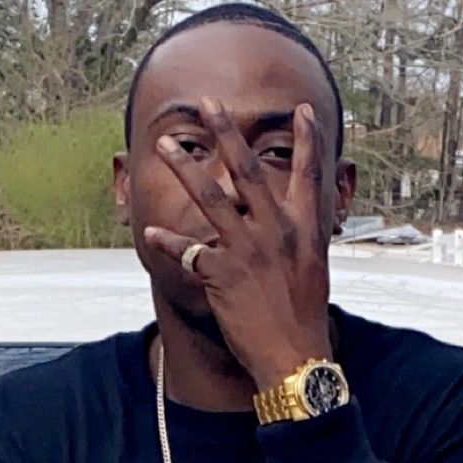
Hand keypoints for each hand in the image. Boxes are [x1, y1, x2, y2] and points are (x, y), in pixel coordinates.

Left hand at [144, 98, 332, 392]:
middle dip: (227, 132)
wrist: (295, 358)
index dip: (308, 141)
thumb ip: (299, 241)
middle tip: (210, 103)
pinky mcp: (222, 274)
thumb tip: (290, 226)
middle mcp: (277, 232)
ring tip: (165, 144)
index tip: (303, 111)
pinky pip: (187, 251)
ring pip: (210, 197)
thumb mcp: (313, 272)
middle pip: (248, 171)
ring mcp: (248, 250)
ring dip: (184, 167)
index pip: (309, 176)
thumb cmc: (304, 321)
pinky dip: (167, 242)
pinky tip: (148, 231)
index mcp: (305, 231)